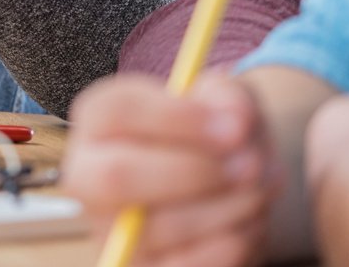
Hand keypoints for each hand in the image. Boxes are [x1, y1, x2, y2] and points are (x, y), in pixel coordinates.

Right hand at [63, 72, 278, 266]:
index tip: (235, 127)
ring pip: (160, 227)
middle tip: (250, 165)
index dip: (177, 118)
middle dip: (195, 172)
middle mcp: (88, 175)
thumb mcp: (224, 102)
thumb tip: (235, 120)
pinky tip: (247, 220)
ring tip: (260, 189)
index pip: (114, 111)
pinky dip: (234, 241)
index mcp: (98, 121)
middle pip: (118, 175)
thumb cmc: (213, 139)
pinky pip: (188, 265)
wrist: (224, 192)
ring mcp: (111, 230)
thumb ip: (230, 97)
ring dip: (228, 207)